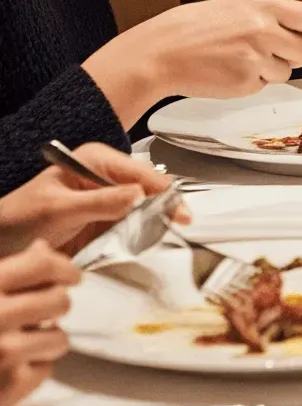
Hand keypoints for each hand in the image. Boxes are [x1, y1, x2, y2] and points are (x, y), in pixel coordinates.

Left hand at [0, 147, 177, 259]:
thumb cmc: (15, 219)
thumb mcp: (57, 209)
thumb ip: (99, 201)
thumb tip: (139, 195)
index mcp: (94, 161)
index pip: (140, 173)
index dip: (163, 191)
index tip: (180, 212)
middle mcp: (103, 177)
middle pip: (145, 190)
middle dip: (161, 207)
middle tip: (178, 225)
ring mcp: (103, 201)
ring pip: (140, 210)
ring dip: (150, 224)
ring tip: (162, 236)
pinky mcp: (100, 224)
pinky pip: (127, 228)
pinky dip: (136, 237)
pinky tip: (142, 244)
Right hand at [0, 241, 78, 405]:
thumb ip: (4, 273)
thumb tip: (41, 247)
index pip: (43, 263)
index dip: (65, 269)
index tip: (71, 276)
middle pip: (59, 300)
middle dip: (56, 309)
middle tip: (45, 315)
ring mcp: (3, 351)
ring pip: (58, 338)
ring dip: (46, 343)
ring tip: (24, 346)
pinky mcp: (9, 384)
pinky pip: (44, 370)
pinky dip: (31, 372)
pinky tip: (8, 371)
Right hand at [89, 0, 301, 119]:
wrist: (164, 51)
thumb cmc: (203, 26)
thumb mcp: (245, 4)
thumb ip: (284, 12)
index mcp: (266, 5)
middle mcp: (265, 29)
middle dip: (301, 50)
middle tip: (277, 45)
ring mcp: (256, 57)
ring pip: (292, 68)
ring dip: (276, 65)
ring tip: (246, 55)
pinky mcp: (246, 81)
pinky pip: (269, 83)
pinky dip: (257, 80)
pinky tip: (235, 68)